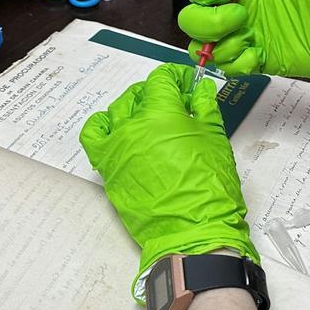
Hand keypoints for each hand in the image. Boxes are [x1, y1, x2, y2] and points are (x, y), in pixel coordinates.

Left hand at [79, 64, 258, 299]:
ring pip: (115, 113)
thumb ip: (204, 109)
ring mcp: (116, 149)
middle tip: (174, 104)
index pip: (160, 80)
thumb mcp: (215, 140)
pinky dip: (102, 128)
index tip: (186, 84)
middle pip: (137, 94)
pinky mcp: (108, 170)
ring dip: (132, 108)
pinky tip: (117, 131)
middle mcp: (132, 127)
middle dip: (155, 92)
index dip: (175, 77)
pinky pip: (94, 138)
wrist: (194, 232)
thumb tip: (200, 90)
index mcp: (161, 115)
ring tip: (148, 119)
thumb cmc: (209, 188)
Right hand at [177, 0, 309, 93]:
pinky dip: (237, 62)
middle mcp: (237, 10)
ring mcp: (243, 37)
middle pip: (191, 18)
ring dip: (219, 43)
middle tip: (241, 15)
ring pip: (201, 46)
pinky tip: (258, 54)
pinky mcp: (253, 59)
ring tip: (247, 38)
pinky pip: (227, 67)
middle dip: (208, 19)